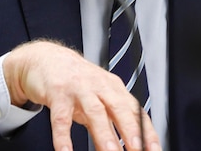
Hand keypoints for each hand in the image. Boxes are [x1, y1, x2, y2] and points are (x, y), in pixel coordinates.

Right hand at [4, 40, 161, 150]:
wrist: (46, 58)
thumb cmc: (76, 81)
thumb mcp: (99, 97)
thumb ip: (112, 120)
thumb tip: (130, 144)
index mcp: (114, 89)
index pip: (136, 111)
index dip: (147, 131)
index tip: (154, 149)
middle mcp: (100, 87)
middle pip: (120, 109)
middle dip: (131, 131)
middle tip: (137, 150)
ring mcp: (79, 89)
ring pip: (95, 112)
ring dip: (104, 134)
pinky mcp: (57, 94)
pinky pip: (60, 118)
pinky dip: (63, 137)